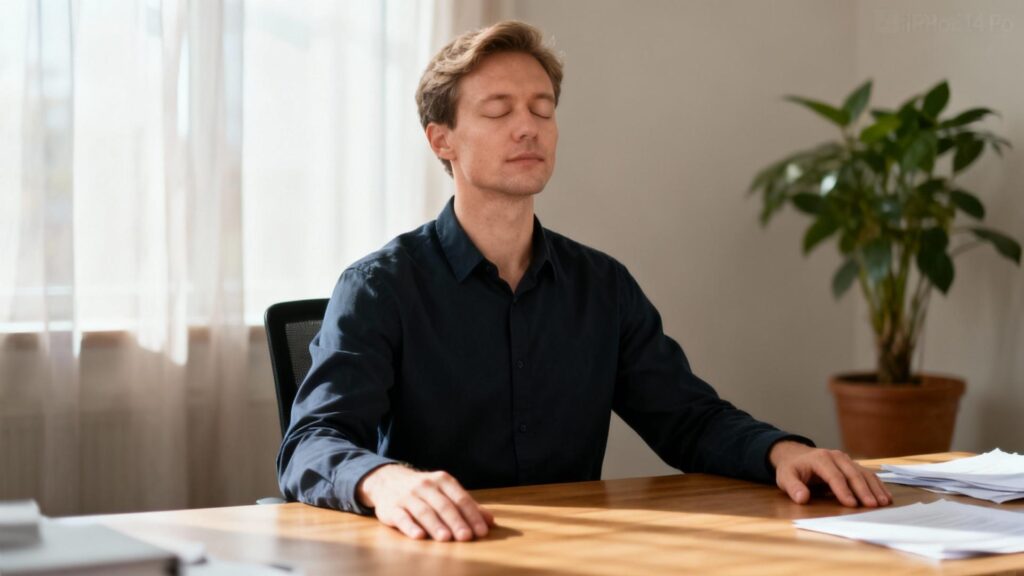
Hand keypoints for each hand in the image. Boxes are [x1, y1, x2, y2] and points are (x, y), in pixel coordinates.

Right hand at [356, 464, 494, 540]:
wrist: (388, 480)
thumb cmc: (424, 491)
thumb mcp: (446, 492)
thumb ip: (467, 506)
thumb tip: (490, 521)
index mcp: (442, 480)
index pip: (460, 498)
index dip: (472, 515)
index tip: (481, 531)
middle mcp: (425, 486)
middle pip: (444, 506)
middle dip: (456, 521)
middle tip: (466, 537)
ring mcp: (408, 496)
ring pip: (424, 511)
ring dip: (435, 525)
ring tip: (446, 538)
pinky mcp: (391, 508)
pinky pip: (402, 517)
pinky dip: (410, 526)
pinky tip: (419, 536)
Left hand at [769, 441, 891, 506]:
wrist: (796, 455)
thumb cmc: (792, 468)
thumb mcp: (785, 477)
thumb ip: (793, 487)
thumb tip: (802, 498)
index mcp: (820, 459)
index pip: (834, 476)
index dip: (843, 490)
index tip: (851, 504)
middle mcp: (836, 457)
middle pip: (852, 474)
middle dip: (863, 490)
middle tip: (872, 505)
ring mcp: (846, 460)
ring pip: (863, 473)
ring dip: (875, 488)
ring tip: (884, 502)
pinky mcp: (852, 465)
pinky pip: (867, 474)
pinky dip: (877, 485)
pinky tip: (885, 496)